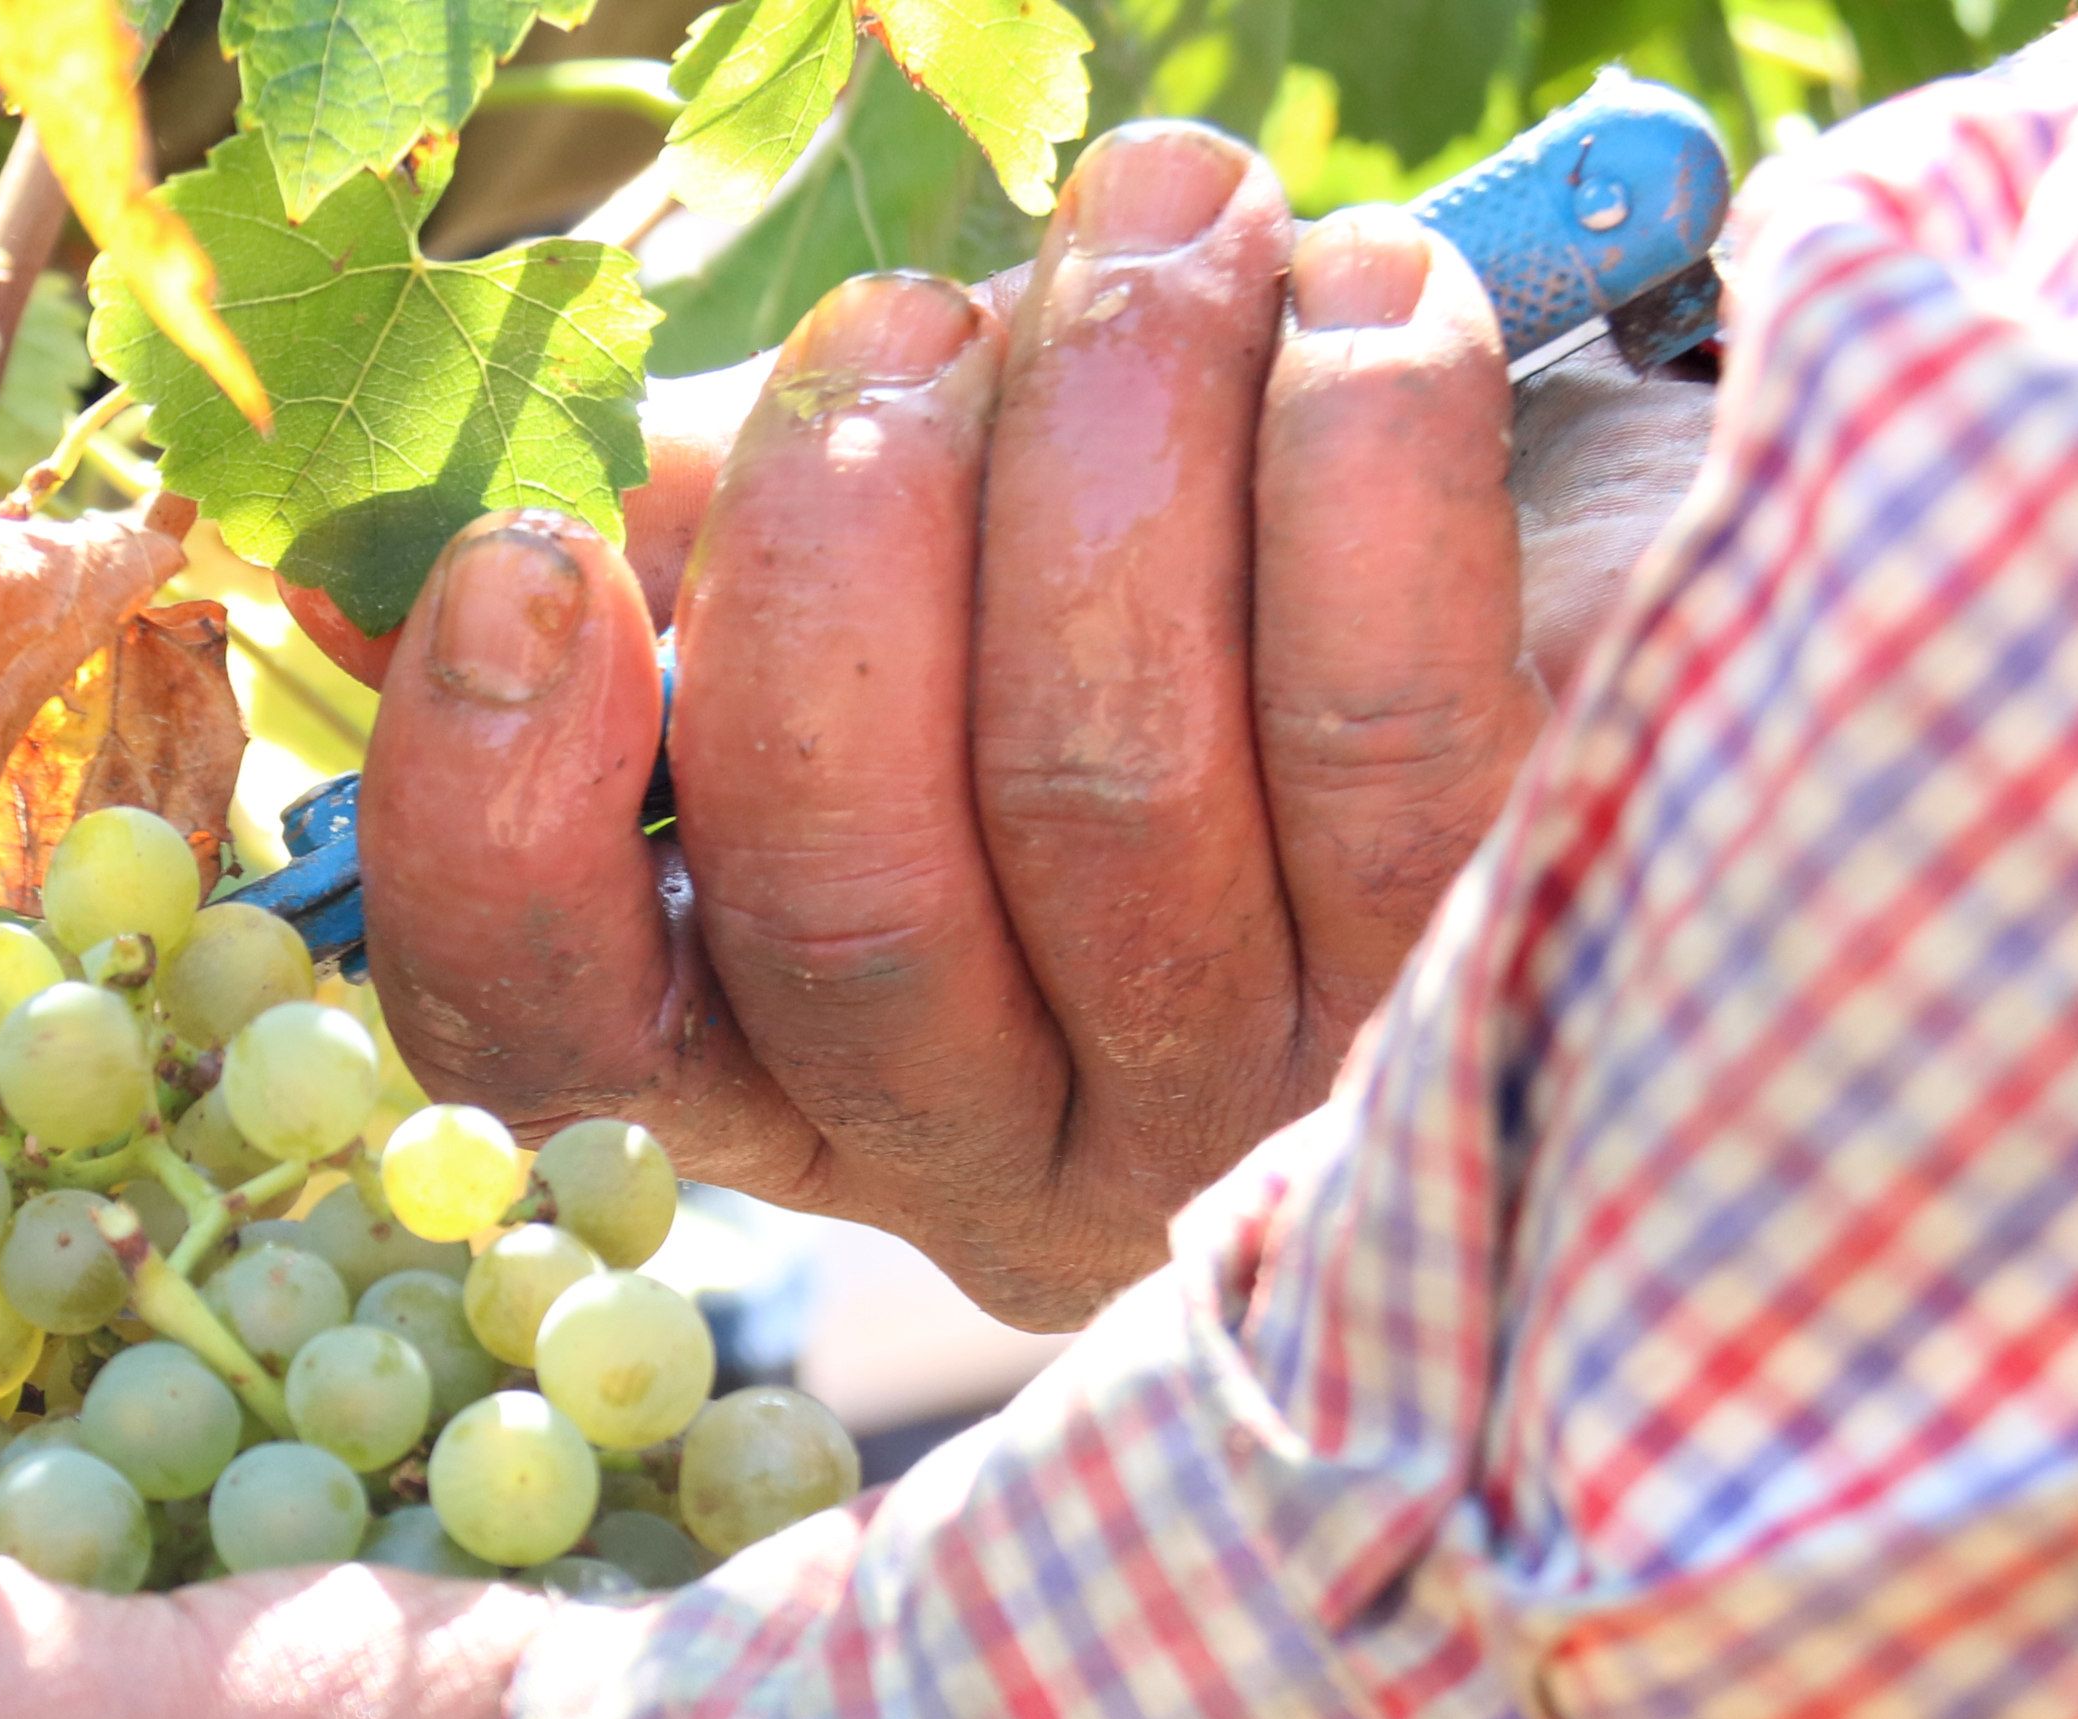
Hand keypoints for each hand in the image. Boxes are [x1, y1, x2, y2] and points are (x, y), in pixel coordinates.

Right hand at [339, 122, 1712, 1328]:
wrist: (1614, 663)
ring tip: (1156, 218)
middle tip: (898, 321)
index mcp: (789, 1061)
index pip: (549, 1025)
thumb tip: (463, 537)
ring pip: (1096, 783)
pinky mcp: (1480, 982)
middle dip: (840, 538)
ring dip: (1103, 424)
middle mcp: (1001, 1141)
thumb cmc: (1176, 605)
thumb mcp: (910, 607)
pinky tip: (1365, 297)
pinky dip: (1354, 444)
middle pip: (839, 895)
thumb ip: (703, 570)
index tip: (525, 564)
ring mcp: (1245, 1099)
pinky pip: (1375, 715)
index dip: (497, 813)